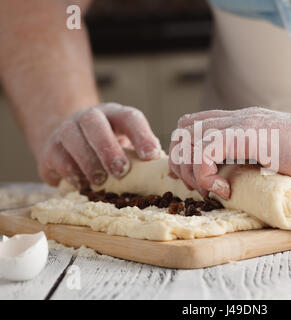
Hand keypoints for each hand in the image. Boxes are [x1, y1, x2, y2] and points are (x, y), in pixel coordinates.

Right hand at [38, 103, 160, 187]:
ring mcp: (67, 129)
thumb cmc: (110, 149)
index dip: (142, 136)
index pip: (130, 118)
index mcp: (115, 115)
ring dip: (88, 161)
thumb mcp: (128, 147)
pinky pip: (56, 156)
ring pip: (72, 137)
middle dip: (108, 148)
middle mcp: (90, 117)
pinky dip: (70, 172)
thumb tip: (166, 172)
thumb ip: (142, 155)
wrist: (70, 146)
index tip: (151, 156)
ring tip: (100, 181)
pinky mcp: (50, 147)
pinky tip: (82, 184)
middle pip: (95, 124)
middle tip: (121, 171)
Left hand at [169, 107, 290, 199]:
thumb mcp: (272, 164)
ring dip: (192, 171)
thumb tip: (232, 186)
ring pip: (188, 137)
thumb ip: (250, 165)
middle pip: (182, 130)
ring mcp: (242, 123)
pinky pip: (207, 149)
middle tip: (202, 188)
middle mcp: (236, 119)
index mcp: (239, 124)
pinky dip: (206, 173)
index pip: (191, 126)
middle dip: (181, 164)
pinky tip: (225, 189)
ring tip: (214, 190)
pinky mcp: (250, 134)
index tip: (198, 180)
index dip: (184, 154)